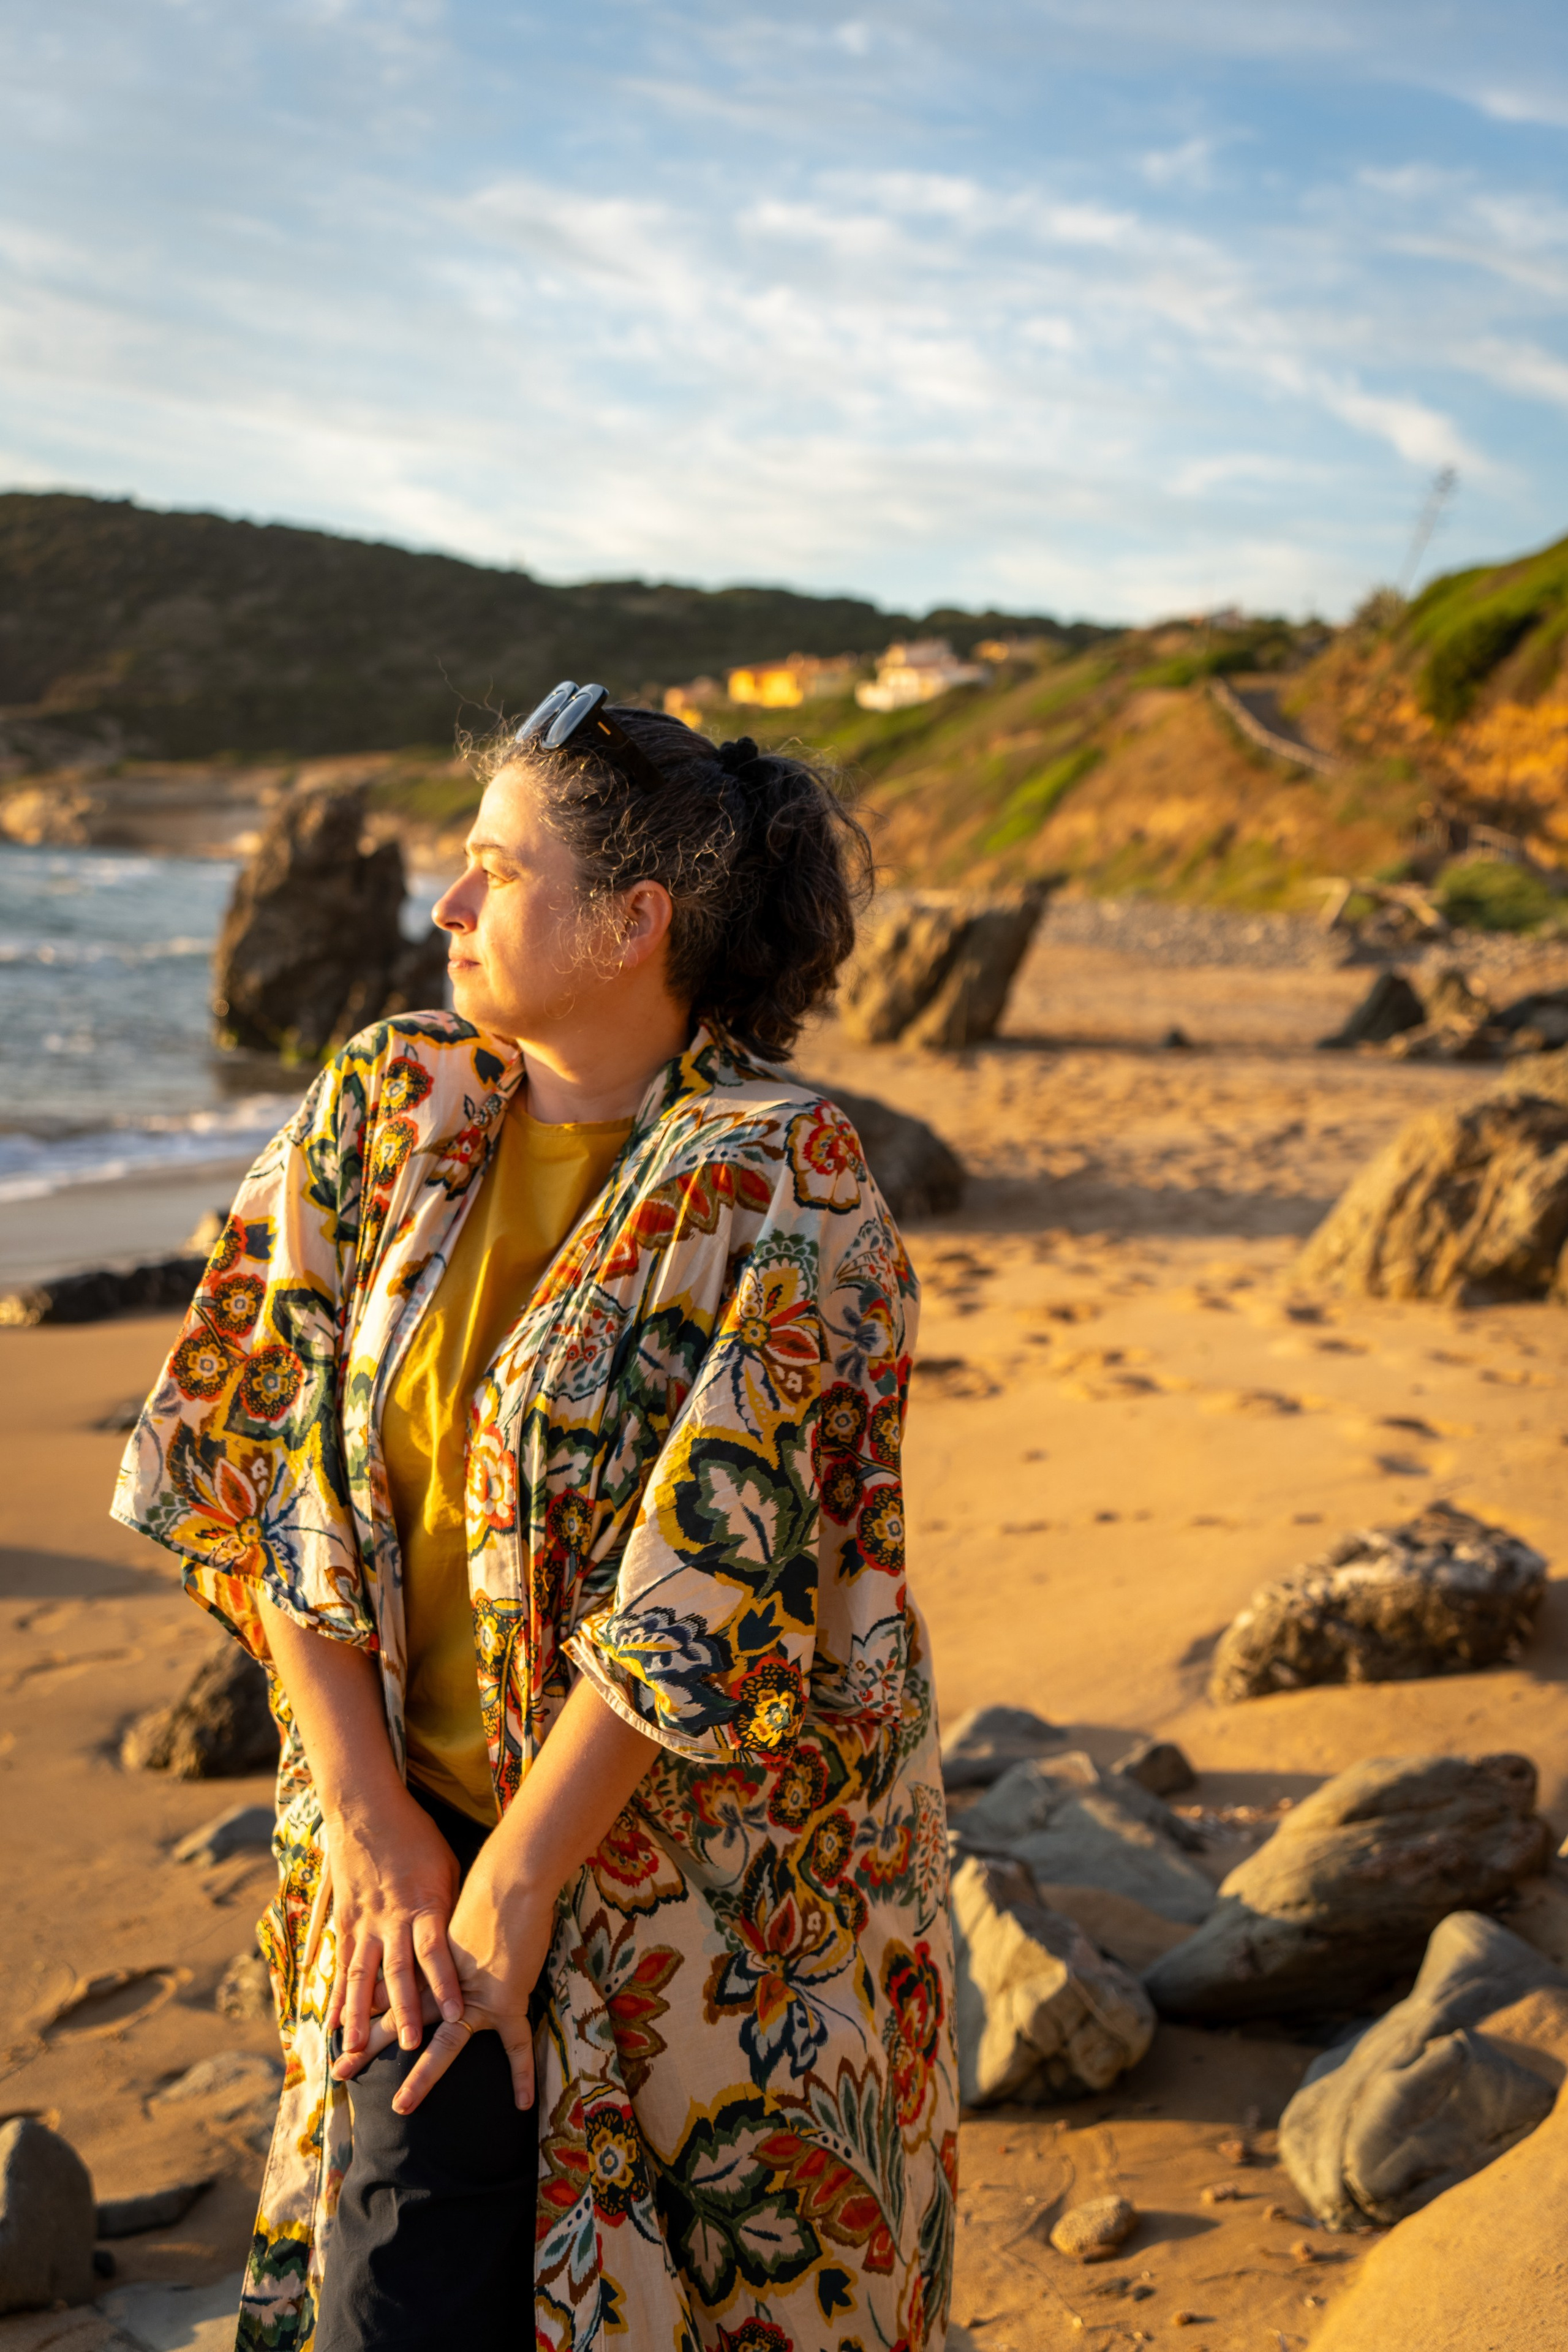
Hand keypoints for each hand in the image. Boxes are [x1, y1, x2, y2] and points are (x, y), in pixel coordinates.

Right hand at [323, 1785, 464, 2056]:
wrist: (366, 1807)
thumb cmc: (415, 1835)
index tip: (458, 2014)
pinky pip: (338, 1963)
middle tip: (407, 2046)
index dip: (446, 1984)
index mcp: (422, 1902)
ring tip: (353, 2049)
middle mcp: (390, 1917)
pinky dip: (333, 1994)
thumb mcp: (445, 1865)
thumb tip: (465, 1943)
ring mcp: (362, 1920)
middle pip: (395, 1971)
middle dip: (402, 2011)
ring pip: (358, 1974)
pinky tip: (329, 2020)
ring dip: (357, 2014)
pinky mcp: (342, 1920)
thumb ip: (449, 1907)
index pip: (435, 1951)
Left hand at [333, 1848, 556, 2116]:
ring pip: (443, 2044)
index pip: (383, 1990)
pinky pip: (517, 2043)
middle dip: (367, 2045)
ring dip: (421, 2076)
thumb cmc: (485, 1885)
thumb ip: (429, 1925)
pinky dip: (522, 2072)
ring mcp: (473, 1996)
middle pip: (397, 2019)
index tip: (336, 2028)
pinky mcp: (506, 2001)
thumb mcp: (444, 1903)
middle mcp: (441, 1984)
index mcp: (424, 1959)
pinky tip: (522, 2103)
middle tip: (338, 2073)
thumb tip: (413, 1923)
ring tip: (401, 2107)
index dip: (359, 2009)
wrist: (512, 1877)